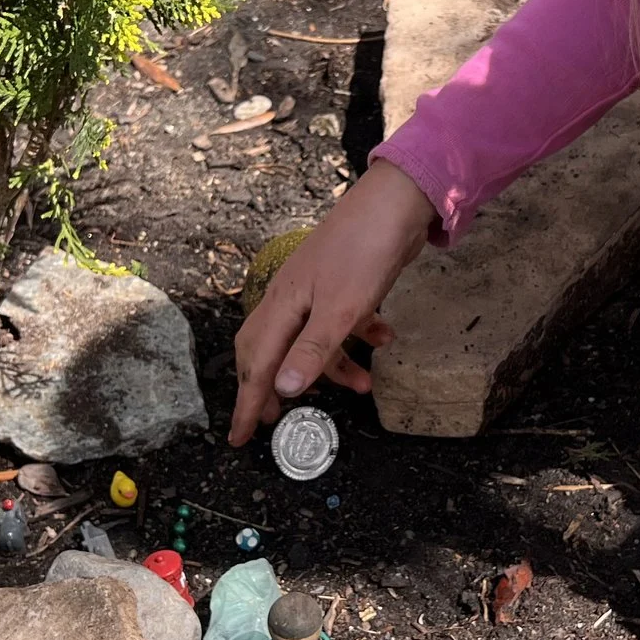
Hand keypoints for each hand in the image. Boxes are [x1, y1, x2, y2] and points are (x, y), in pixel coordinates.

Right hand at [229, 162, 437, 444]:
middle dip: (275, 389)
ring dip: (334, 367)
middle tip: (280, 421)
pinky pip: (340, 321)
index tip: (240, 438)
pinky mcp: (342, 283)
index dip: (248, 404)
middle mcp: (291, 298)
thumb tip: (281, 390)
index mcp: (282, 305)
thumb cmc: (364, 250)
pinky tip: (384, 338)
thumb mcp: (342, 309)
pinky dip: (358, 336)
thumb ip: (312, 351)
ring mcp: (316, 289)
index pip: (256, 365)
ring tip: (360, 387)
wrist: (398, 201)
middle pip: (269, 352)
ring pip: (311, 340)